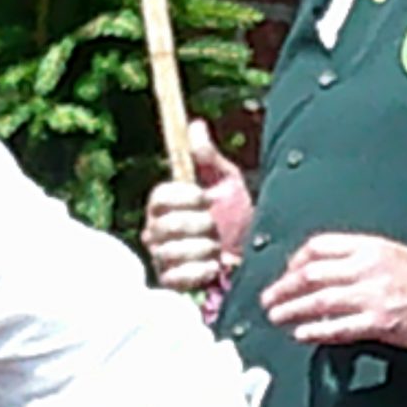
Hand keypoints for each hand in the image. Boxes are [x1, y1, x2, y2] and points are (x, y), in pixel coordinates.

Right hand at [140, 121, 250, 299]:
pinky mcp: (169, 281)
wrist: (252, 253)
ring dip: (204, 250)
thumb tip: (195, 125)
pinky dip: (200, 270)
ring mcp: (160, 256)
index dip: (184, 198)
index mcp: (163, 204)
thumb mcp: (227, 182)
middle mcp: (154, 230)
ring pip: (172, 252)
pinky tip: (214, 266)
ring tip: (217, 248)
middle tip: (216, 228)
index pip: (159, 196)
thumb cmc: (235, 215)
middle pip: (166, 226)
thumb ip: (207, 157)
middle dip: (200, 226)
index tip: (205, 198)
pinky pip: (176, 277)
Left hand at [260, 231, 406, 350]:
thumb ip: (362, 260)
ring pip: (318, 300)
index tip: (286, 273)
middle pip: (311, 273)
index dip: (295, 261)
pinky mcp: (380, 322)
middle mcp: (367, 267)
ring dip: (292, 309)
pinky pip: (338, 326)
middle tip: (268, 300)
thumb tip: (328, 273)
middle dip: (283, 287)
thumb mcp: (395, 256)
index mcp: (370, 247)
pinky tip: (302, 334)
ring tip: (276, 318)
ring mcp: (373, 295)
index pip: (318, 246)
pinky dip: (316, 330)